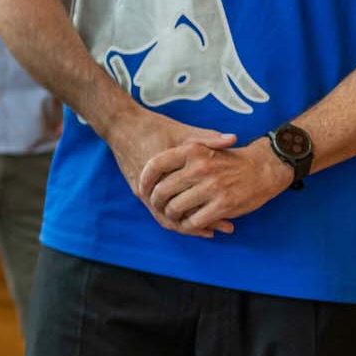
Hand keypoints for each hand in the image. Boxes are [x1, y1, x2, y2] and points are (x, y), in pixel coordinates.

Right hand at [101, 108, 237, 236]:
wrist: (121, 126)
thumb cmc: (153, 128)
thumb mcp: (182, 131)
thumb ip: (207, 138)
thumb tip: (233, 139)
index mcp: (166, 175)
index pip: (190, 205)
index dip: (211, 215)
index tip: (230, 220)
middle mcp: (152, 188)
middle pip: (180, 217)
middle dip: (204, 224)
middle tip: (226, 227)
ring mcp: (143, 192)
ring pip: (168, 218)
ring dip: (189, 224)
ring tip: (212, 229)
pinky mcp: (139, 192)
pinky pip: (159, 211)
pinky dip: (176, 217)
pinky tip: (191, 218)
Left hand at [141, 136, 290, 235]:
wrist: (264, 168)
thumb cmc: (230, 159)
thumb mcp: (205, 148)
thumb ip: (180, 157)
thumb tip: (149, 169)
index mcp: (192, 151)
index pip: (155, 165)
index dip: (145, 179)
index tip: (142, 188)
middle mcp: (199, 168)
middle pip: (162, 191)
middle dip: (157, 202)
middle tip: (159, 206)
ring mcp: (211, 187)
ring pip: (175, 209)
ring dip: (172, 216)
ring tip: (175, 216)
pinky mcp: (222, 205)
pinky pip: (194, 222)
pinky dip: (189, 226)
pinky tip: (191, 224)